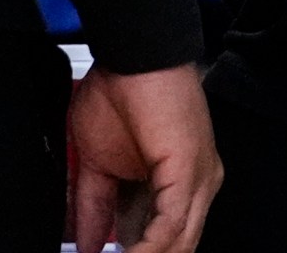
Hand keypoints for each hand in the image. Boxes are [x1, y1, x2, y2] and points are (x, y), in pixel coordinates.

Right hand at [67, 65, 219, 252]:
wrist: (133, 53)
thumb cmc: (121, 92)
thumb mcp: (97, 163)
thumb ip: (94, 205)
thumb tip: (86, 241)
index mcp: (180, 184)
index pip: (162, 238)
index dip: (136, 251)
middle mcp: (198, 187)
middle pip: (175, 246)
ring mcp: (200, 182)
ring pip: (177, 244)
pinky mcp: (191, 175)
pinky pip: (171, 228)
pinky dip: (147, 249)